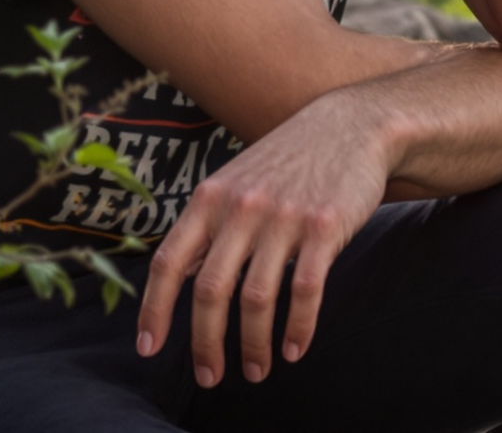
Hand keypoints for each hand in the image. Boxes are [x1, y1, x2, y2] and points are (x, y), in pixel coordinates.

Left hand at [134, 94, 389, 386]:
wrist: (352, 124)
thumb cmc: (288, 159)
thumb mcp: (235, 179)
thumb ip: (208, 223)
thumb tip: (181, 274)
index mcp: (210, 199)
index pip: (168, 263)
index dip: (154, 310)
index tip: (149, 348)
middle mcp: (240, 208)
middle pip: (211, 291)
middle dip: (206, 344)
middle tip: (210, 376)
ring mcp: (283, 218)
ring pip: (256, 298)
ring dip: (254, 345)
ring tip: (257, 371)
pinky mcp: (324, 227)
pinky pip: (306, 291)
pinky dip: (298, 328)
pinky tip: (294, 349)